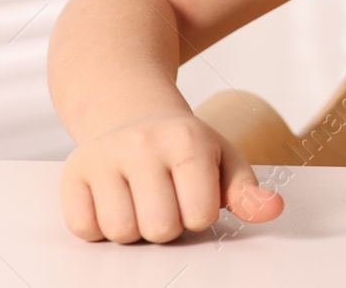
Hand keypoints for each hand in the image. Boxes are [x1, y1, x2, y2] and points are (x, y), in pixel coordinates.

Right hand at [60, 111, 283, 242]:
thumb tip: (273, 211)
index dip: (199, 216)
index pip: (199, 215)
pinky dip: (100, 226)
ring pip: (120, 233)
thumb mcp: (224, 161)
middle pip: (159, 229)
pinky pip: (85, 229)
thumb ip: (248, 193)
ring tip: (140, 200)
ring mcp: (103, 156)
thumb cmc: (185, 148)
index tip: (194, 196)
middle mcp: (142, 143)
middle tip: (165, 200)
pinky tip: (113, 200)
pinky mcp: (72, 172)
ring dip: (134, 229)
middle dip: (167, 226)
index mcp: (188, 140)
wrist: (132, 113)